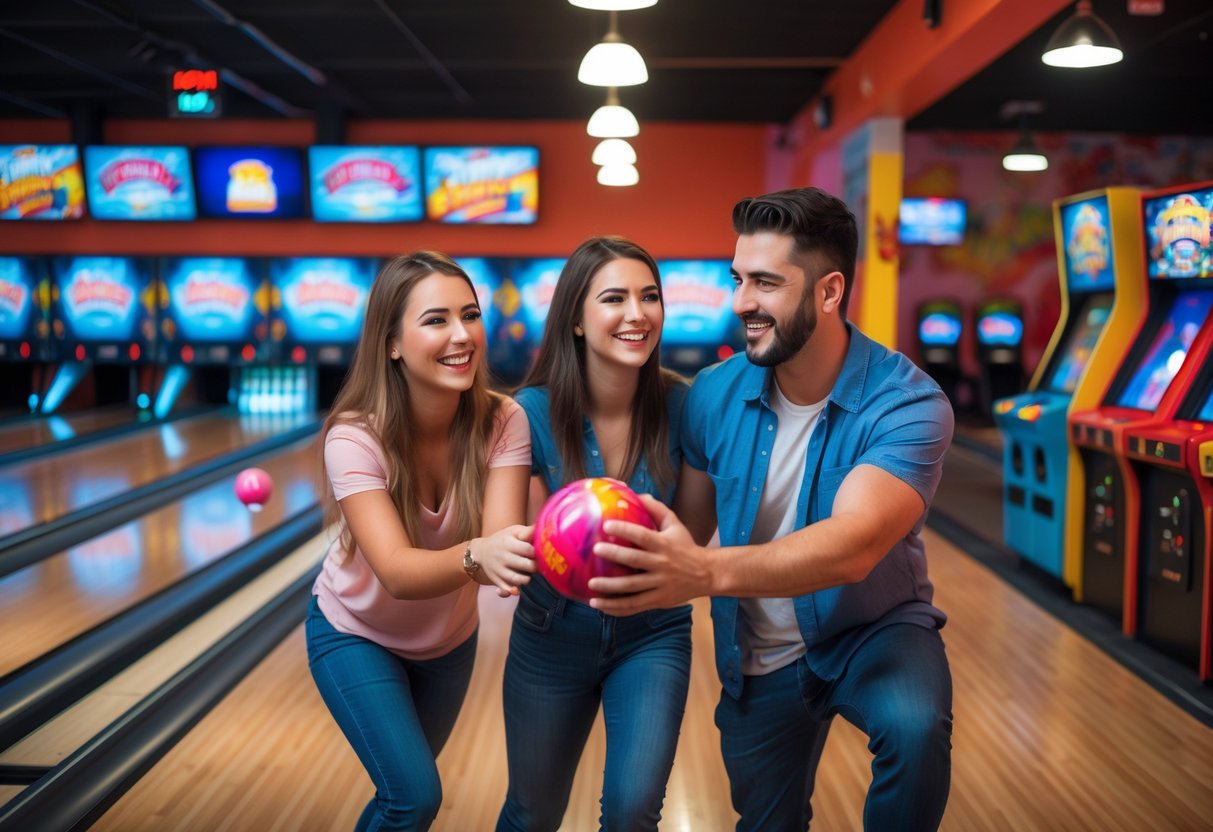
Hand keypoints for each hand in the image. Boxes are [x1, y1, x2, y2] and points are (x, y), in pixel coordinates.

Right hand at [472, 524, 535, 595]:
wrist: (481, 552)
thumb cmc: (503, 540)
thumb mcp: (512, 531)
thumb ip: (527, 531)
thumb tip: (544, 528)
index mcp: (508, 543)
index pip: (528, 549)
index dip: (537, 552)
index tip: (541, 552)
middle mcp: (503, 557)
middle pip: (525, 565)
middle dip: (535, 566)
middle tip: (538, 565)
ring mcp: (499, 570)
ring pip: (516, 579)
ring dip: (526, 579)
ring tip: (528, 575)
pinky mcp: (497, 580)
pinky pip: (504, 589)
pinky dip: (511, 592)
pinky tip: (516, 591)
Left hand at [587, 494, 710, 614]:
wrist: (707, 574)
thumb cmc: (686, 547)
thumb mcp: (675, 525)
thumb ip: (657, 509)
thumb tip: (638, 494)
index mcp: (663, 545)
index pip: (642, 536)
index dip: (624, 530)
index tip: (606, 525)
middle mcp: (661, 565)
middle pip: (634, 561)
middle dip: (614, 555)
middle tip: (595, 550)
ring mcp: (660, 585)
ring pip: (632, 588)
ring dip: (610, 588)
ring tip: (591, 585)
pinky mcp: (658, 601)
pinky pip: (634, 606)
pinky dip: (616, 608)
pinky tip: (599, 605)